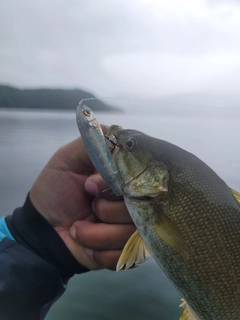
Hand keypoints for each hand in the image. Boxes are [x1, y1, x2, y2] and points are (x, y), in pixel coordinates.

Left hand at [30, 135, 134, 269]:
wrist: (42, 229)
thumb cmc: (55, 190)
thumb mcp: (67, 160)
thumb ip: (91, 144)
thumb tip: (114, 132)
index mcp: (124, 178)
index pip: (141, 177)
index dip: (113, 183)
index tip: (90, 186)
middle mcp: (135, 201)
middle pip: (141, 207)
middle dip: (105, 209)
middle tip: (86, 205)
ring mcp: (133, 227)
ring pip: (131, 233)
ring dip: (96, 233)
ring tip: (79, 227)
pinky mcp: (127, 251)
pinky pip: (123, 254)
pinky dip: (98, 249)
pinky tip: (85, 243)